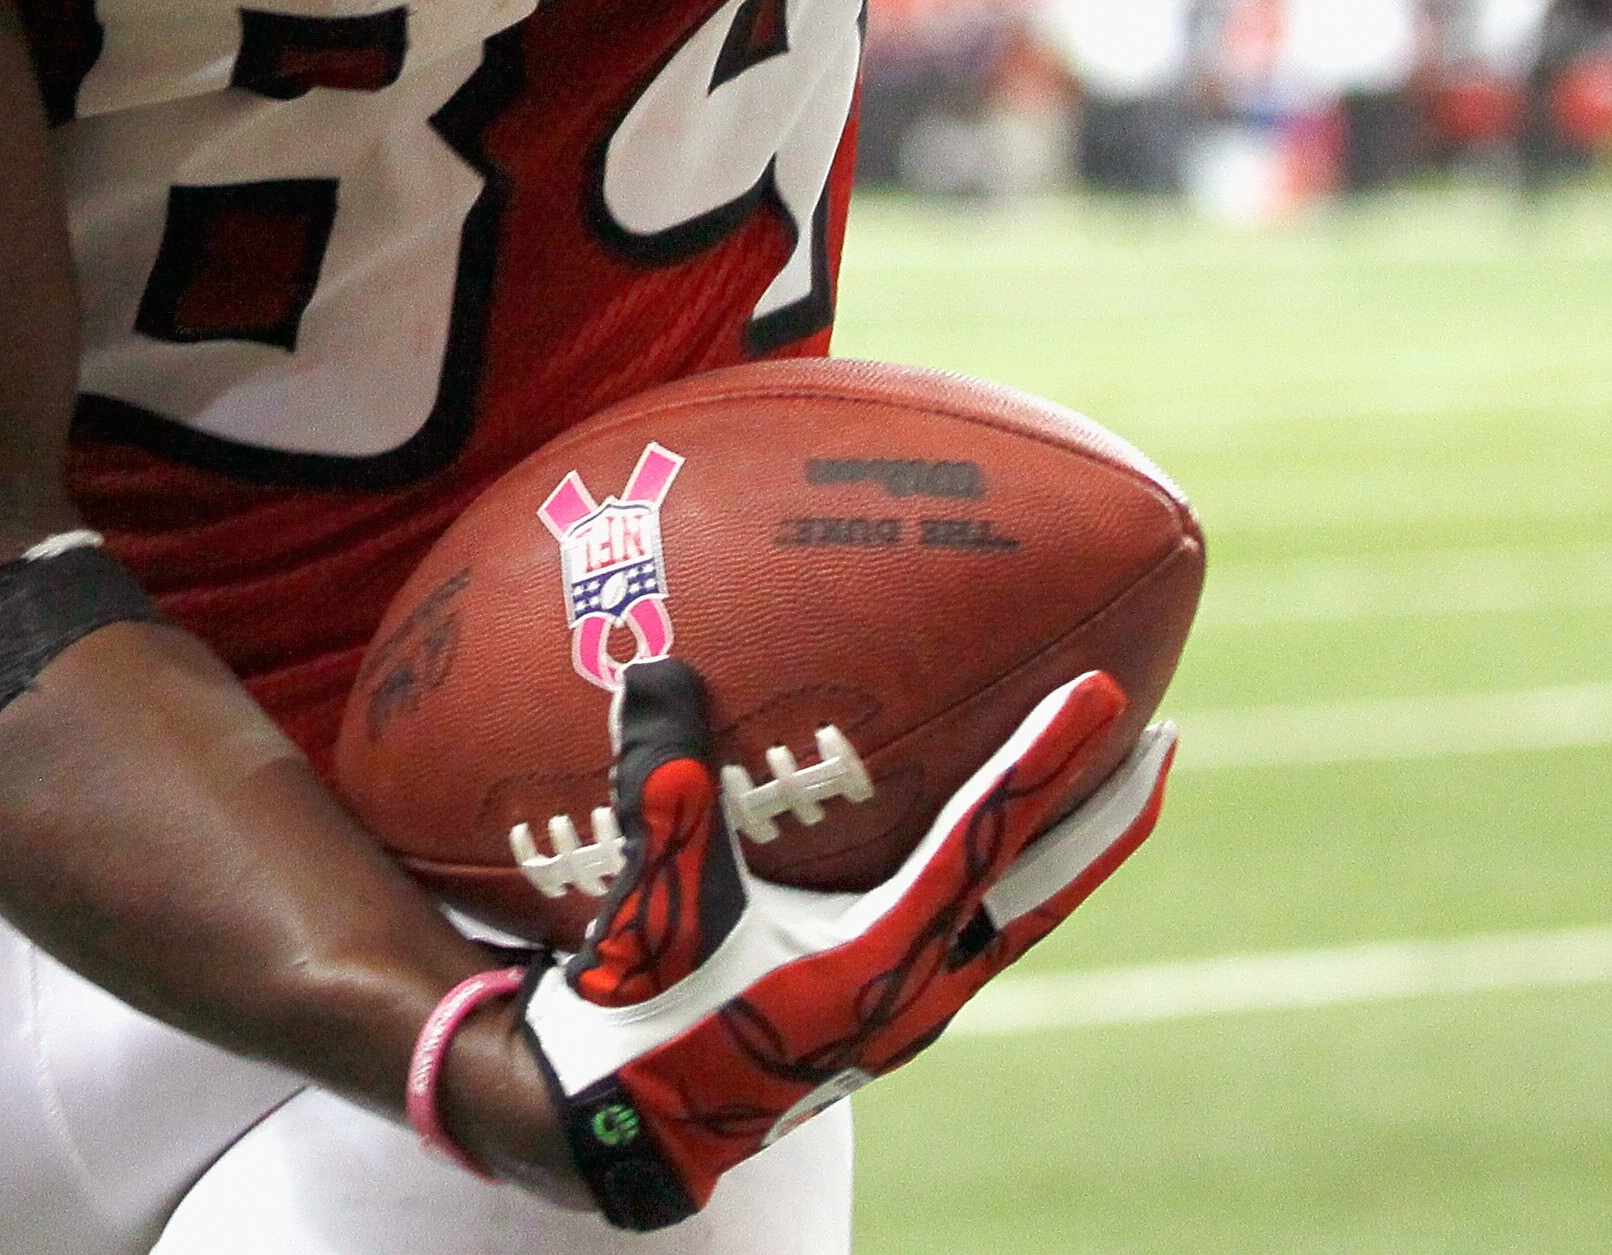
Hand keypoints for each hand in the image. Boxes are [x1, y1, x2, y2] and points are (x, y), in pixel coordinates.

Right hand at [514, 659, 1174, 1229]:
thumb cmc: (645, 1019)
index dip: (1044, 764)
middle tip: (1168, 740)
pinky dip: (1018, 875)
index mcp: (876, 960)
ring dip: (1074, 849)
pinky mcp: (894, 1009)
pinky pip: (985, 929)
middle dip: (1107, 816)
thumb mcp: (651, 910)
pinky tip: (1004, 840)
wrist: (636, 1132)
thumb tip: (657, 671)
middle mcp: (918, 987)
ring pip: (1023, 914)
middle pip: (1042, 890)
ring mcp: (915, 1005)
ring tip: (1117, 777)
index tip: (1106, 695)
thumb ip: (660, 798)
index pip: (983, 843)